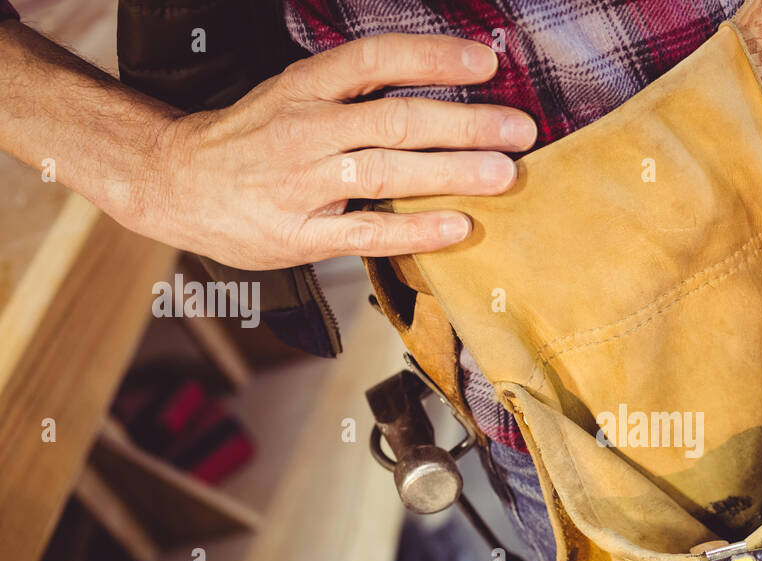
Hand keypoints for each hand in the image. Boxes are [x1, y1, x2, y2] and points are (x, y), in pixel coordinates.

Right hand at [137, 34, 535, 269]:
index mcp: (304, 87)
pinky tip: (459, 226)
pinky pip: (369, 231)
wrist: (171, 182)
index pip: (375, 59)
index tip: (485, 63)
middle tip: (520, 130)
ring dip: (454, 172)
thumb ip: (351, 94)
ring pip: (389, 171)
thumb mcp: (290, 95)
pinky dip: (417, 228)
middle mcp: (306, 129)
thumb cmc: (246, 139)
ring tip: (505, 174)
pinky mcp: (301, 233)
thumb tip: (431, 91)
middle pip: (397, 118)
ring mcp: (303, 183)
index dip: (433, 57)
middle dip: (467, 123)